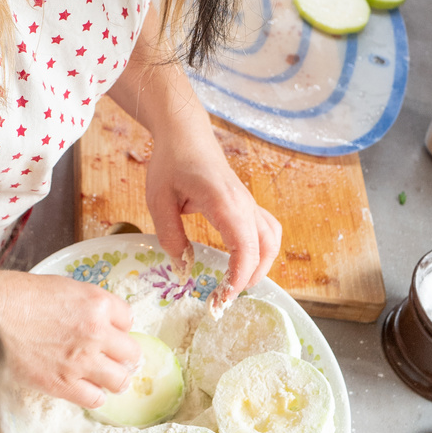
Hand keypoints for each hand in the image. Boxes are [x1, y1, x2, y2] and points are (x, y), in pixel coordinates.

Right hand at [0, 270, 138, 408]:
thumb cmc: (14, 294)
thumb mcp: (59, 286)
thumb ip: (83, 304)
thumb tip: (92, 318)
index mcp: (96, 302)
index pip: (128, 319)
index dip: (118, 326)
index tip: (110, 331)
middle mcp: (96, 333)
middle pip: (132, 353)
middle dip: (123, 355)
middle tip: (113, 357)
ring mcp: (81, 362)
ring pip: (120, 380)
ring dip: (115, 379)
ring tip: (106, 378)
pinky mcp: (62, 385)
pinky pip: (95, 399)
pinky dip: (94, 396)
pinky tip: (86, 390)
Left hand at [144, 109, 281, 296]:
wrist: (185, 134)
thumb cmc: (171, 162)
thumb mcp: (159, 201)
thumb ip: (170, 237)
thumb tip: (183, 268)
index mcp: (225, 204)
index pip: (246, 249)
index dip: (238, 279)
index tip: (221, 298)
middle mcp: (245, 204)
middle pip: (267, 249)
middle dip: (251, 278)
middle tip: (224, 297)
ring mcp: (249, 203)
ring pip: (272, 239)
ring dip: (261, 265)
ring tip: (236, 283)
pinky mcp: (247, 203)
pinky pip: (267, 229)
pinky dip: (262, 250)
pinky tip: (242, 261)